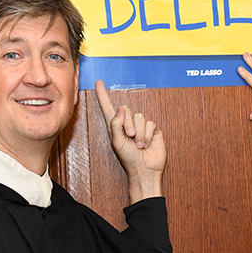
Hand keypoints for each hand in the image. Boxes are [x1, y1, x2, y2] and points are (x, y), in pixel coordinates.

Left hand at [95, 80, 164, 201]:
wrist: (144, 169)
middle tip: (130, 137)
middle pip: (126, 110)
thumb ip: (116, 125)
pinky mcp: (152, 129)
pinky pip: (150, 123)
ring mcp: (141, 126)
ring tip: (138, 145)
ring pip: (139, 117)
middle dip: (128, 124)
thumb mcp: (117, 142)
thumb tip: (121, 109)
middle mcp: (128, 123)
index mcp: (115, 126)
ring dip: (139, 133)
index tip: (98, 82)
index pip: (108, 107)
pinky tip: (146, 144)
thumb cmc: (128, 159)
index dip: (103, 95)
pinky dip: (147, 135)